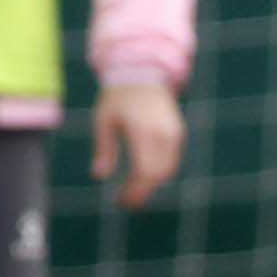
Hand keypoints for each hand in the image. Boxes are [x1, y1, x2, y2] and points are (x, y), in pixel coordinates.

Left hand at [93, 79, 185, 210]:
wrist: (142, 74)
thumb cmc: (117, 98)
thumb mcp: (103, 121)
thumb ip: (104, 148)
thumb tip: (99, 176)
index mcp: (144, 131)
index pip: (145, 171)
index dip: (135, 191)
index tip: (121, 201)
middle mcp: (163, 134)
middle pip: (158, 174)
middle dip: (143, 191)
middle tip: (126, 202)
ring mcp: (174, 134)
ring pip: (168, 169)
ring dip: (151, 184)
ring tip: (133, 191)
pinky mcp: (177, 133)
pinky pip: (172, 160)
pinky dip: (159, 172)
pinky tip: (143, 176)